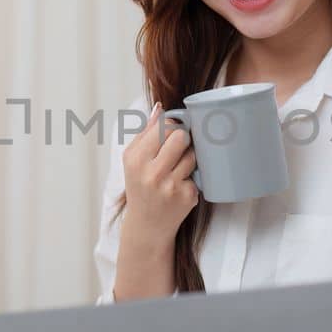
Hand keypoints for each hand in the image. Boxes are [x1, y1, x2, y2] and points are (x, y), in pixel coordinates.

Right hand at [119, 102, 198, 248]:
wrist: (147, 225)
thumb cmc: (140, 186)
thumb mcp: (133, 159)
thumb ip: (146, 132)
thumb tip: (160, 107)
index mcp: (136, 159)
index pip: (164, 128)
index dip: (173, 126)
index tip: (173, 132)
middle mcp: (152, 173)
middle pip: (181, 137)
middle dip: (183, 139)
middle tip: (179, 147)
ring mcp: (171, 186)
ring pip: (193, 154)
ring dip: (189, 158)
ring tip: (177, 168)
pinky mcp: (188, 196)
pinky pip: (199, 173)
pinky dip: (192, 176)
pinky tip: (181, 185)